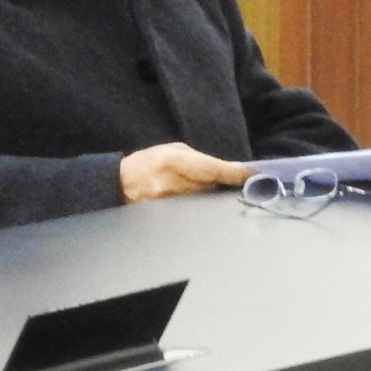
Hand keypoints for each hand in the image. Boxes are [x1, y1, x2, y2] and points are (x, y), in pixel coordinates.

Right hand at [120, 143, 250, 201]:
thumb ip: (196, 159)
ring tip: (207, 193)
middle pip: (211, 188)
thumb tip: (222, 168)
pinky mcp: (167, 219)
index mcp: (173, 162)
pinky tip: (197, 205)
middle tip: (237, 183)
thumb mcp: (169, 151)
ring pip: (204, 203)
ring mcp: (168, 205)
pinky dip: (200, 209)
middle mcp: (172, 185)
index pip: (212, 169)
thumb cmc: (143, 164)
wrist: (117, 186)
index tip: (253, 175)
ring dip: (211, 198)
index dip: (235, 173)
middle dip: (224, 185)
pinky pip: (192, 214)